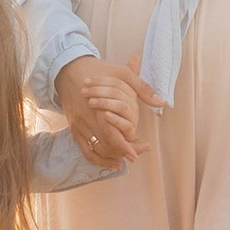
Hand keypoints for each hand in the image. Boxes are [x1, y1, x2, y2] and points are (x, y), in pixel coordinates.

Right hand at [55, 54, 157, 170]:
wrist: (68, 69)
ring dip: (109, 157)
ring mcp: (79, 125)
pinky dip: (97, 158)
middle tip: (134, 156)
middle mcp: (88, 120)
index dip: (123, 147)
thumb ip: (142, 89)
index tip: (134, 155)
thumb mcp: (122, 74)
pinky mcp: (74, 128)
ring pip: (95, 149)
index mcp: (99, 108)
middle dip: (119, 153)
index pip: (111, 134)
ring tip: (123, 159)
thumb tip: (161, 102)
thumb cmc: (98, 70)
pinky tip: (110, 160)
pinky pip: (84, 149)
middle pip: (104, 145)